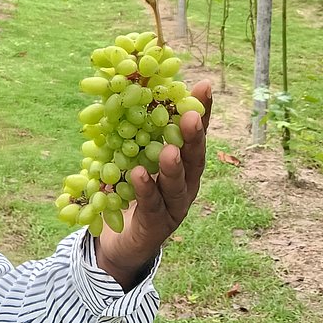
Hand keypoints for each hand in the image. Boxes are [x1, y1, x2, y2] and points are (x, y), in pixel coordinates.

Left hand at [94, 79, 211, 289]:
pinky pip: (152, 206)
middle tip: (191, 117)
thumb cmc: (131, 188)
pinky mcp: (158, 225)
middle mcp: (186, 183)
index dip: (202, 111)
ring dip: (174, 168)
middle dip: (194, 138)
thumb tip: (132, 86)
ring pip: (178, 186)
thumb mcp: (135, 154)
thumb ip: (139, 129)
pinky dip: (146, 190)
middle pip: (194, 159)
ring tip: (169, 150)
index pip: (195, 134)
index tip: (203, 86)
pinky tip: (140, 174)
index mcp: (184, 163)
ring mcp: (175, 206)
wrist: (119, 237)